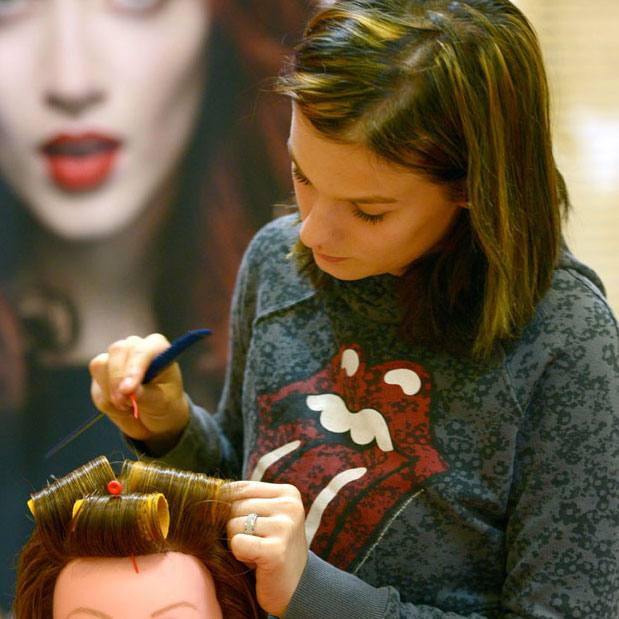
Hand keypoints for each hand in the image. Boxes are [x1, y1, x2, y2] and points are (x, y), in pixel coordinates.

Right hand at [89, 334, 189, 446]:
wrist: (155, 416)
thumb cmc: (165, 403)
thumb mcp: (162, 403)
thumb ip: (146, 395)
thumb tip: (129, 391)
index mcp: (156, 347)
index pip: (142, 350)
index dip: (133, 368)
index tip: (128, 390)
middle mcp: (135, 346)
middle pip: (117, 350)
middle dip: (117, 379)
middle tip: (123, 403)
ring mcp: (116, 357)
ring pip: (100, 366)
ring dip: (111, 393)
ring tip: (129, 407)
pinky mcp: (101, 372)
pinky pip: (95, 387)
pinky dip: (106, 403)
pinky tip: (122, 408)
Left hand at [228, 481, 307, 617]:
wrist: (296, 588)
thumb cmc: (272, 547)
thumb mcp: (265, 516)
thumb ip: (244, 500)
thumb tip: (208, 491)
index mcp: (288, 493)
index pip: (240, 487)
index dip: (228, 506)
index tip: (241, 525)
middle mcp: (289, 506)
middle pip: (235, 505)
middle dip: (235, 527)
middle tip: (254, 543)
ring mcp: (284, 527)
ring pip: (232, 524)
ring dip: (237, 542)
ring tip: (256, 552)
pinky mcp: (276, 551)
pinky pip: (237, 543)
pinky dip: (240, 555)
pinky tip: (256, 562)